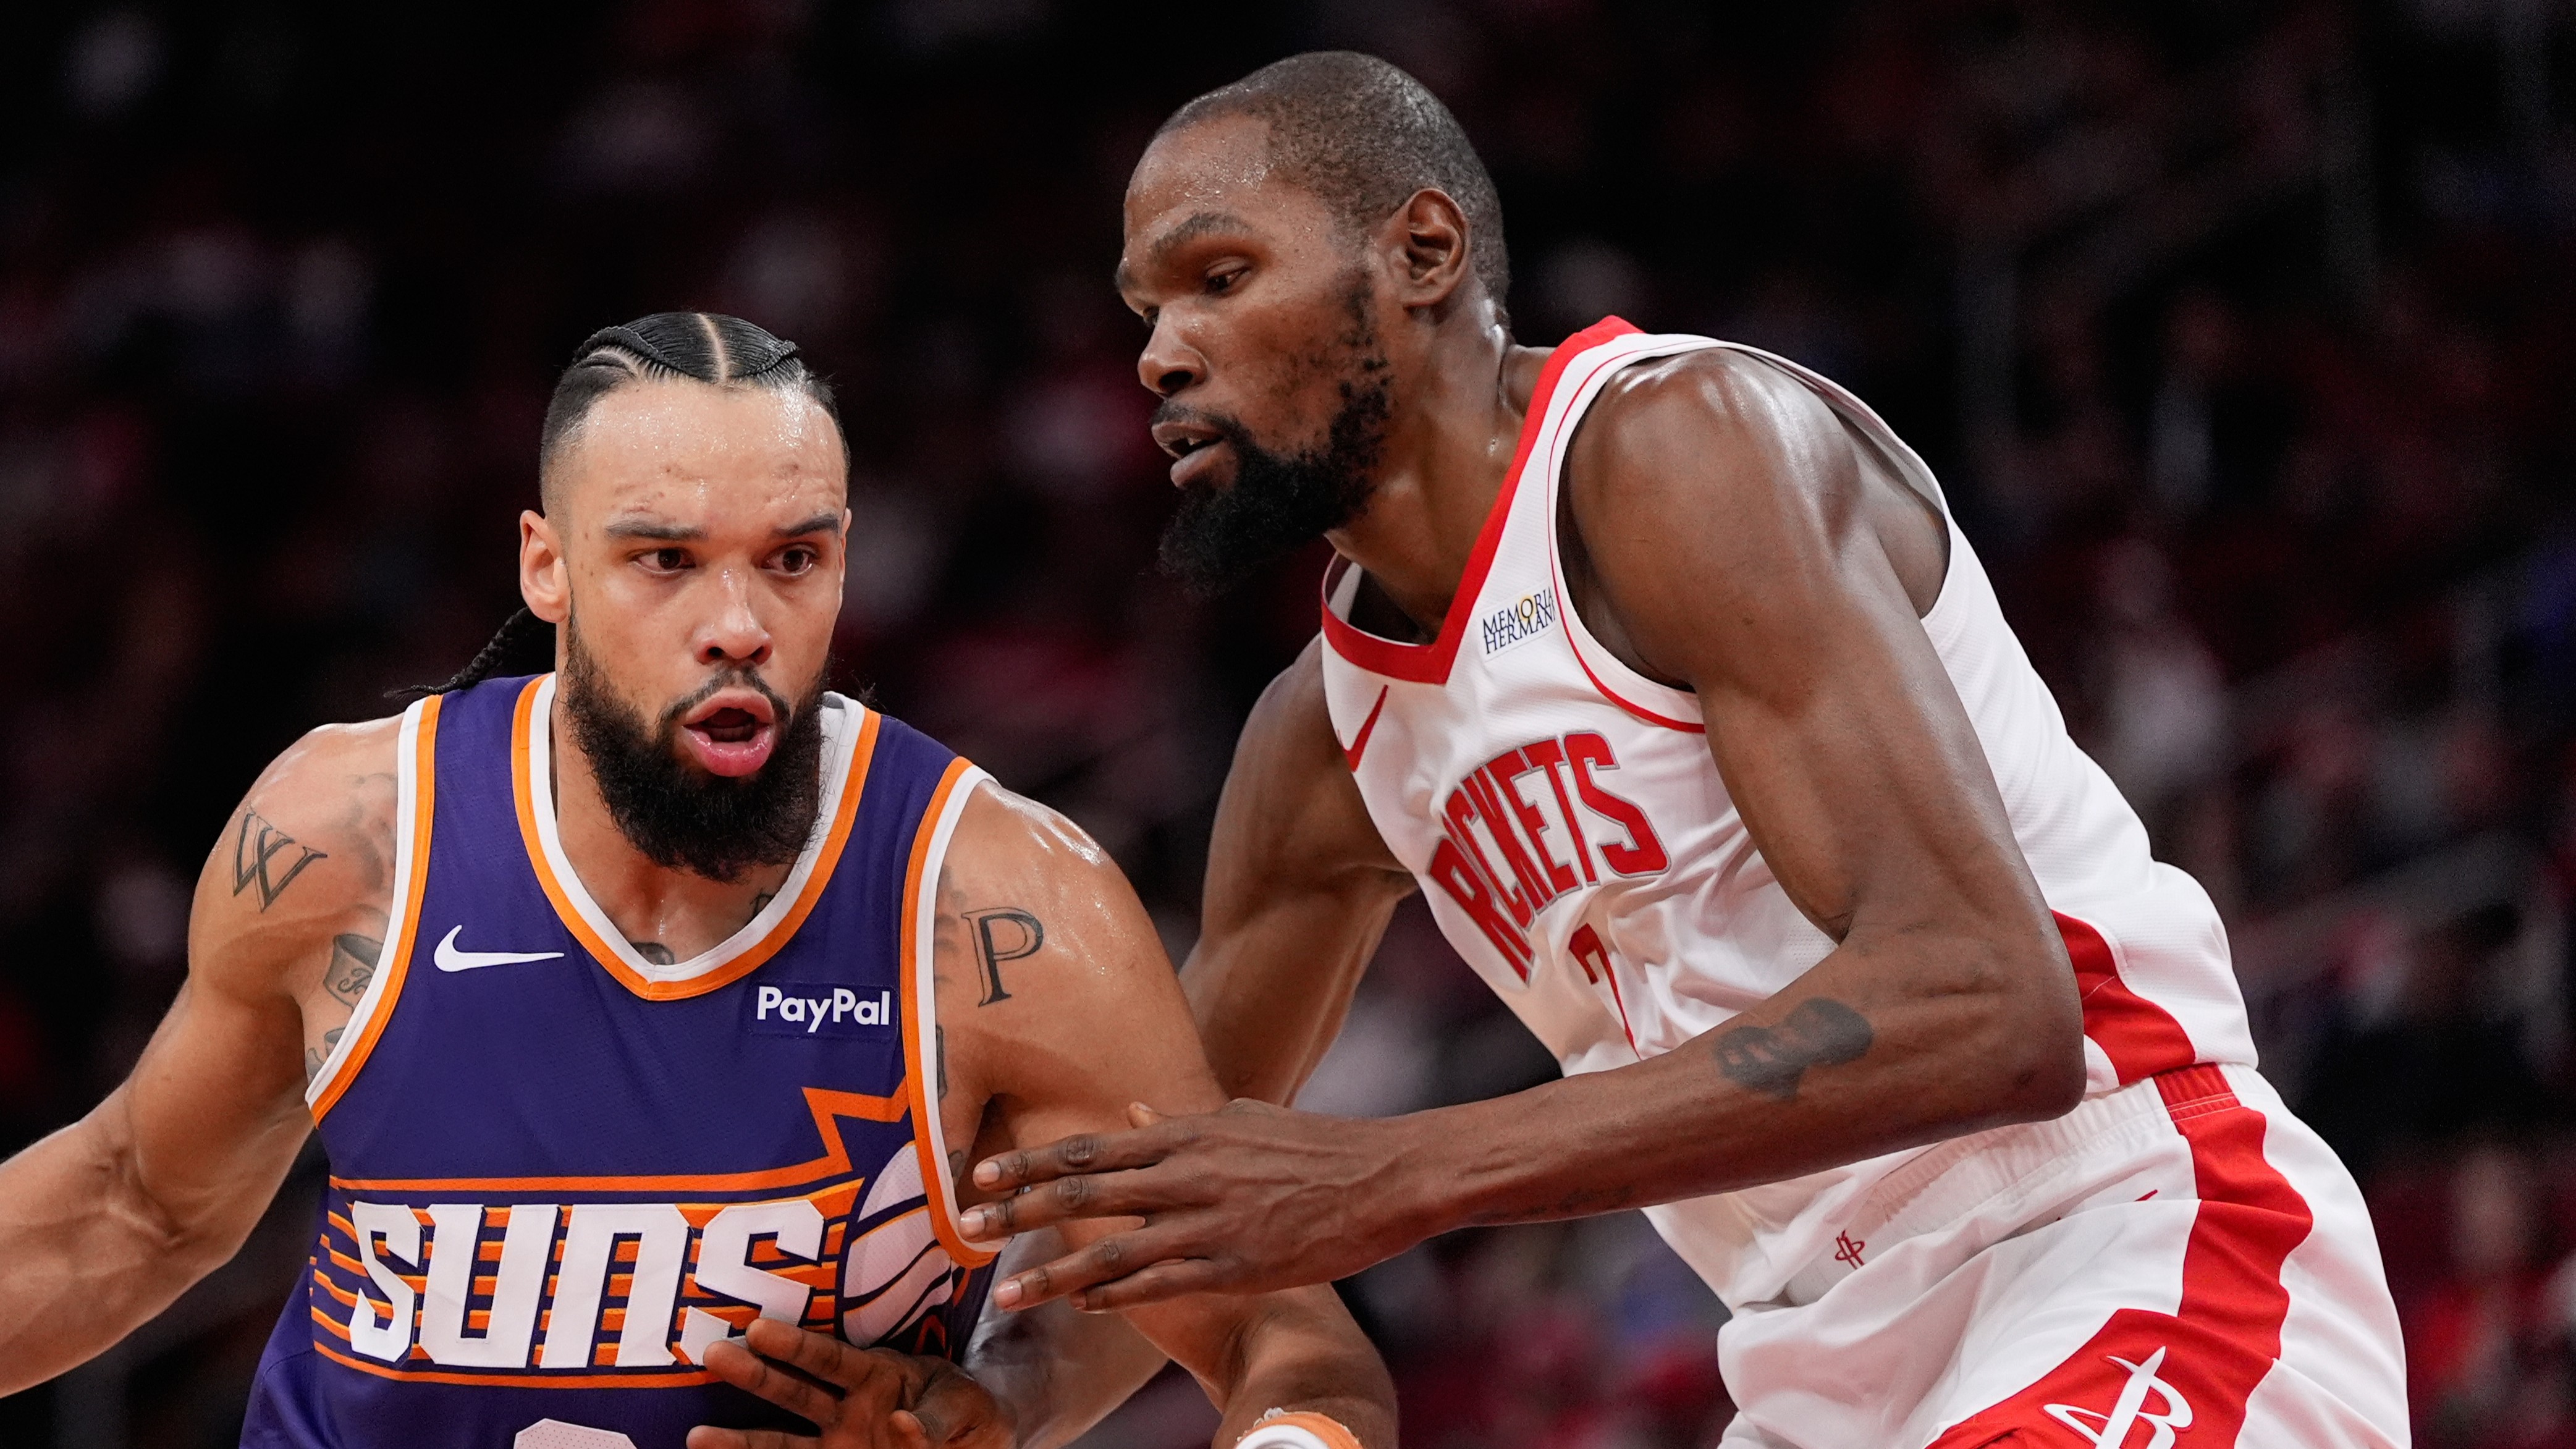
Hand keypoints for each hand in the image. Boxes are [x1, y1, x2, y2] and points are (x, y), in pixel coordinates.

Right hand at [687, 1318, 1012, 1448]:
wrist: (978, 1444)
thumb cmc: (970, 1415)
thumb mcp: (966, 1409)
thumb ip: (935, 1417)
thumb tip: (899, 1423)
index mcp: (877, 1375)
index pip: (831, 1359)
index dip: (796, 1345)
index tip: (759, 1328)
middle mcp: (847, 1408)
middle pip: (794, 1391)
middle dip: (754, 1375)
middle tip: (712, 1354)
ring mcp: (837, 1443)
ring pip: (781, 1440)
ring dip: (739, 1438)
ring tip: (695, 1437)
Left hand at [964, 1099, 1425, 1312]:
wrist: (1382, 1176)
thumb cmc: (1311, 1145)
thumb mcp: (1241, 1120)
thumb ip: (1183, 1121)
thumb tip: (1134, 1115)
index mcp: (1187, 1134)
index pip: (1091, 1147)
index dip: (1031, 1163)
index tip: (981, 1176)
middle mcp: (1188, 1174)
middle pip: (1086, 1195)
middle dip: (1020, 1213)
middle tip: (967, 1230)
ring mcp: (1210, 1223)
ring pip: (1115, 1252)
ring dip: (1055, 1274)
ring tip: (1007, 1293)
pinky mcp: (1236, 1265)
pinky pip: (1162, 1285)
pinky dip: (1118, 1297)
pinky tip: (1084, 1306)